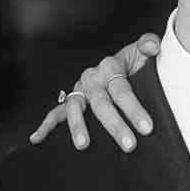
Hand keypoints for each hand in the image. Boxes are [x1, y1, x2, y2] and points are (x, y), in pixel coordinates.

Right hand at [29, 34, 161, 150]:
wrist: (123, 65)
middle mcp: (92, 78)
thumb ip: (149, 44)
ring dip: (77, 126)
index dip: (134, 109)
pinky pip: (55, 113)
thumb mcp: (143, 51)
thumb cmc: (136, 63)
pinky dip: (46, 125)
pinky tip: (37, 139)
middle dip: (115, 125)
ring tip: (83, 146)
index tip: (147, 128)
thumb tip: (153, 46)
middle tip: (128, 145)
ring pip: (75, 108)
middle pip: (101, 103)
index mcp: (110, 66)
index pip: (122, 90)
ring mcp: (80, 89)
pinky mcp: (71, 100)